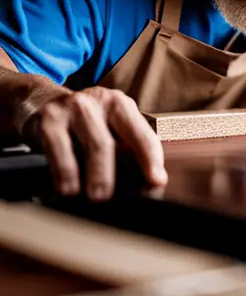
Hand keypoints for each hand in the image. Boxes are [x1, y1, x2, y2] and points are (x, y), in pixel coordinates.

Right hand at [21, 87, 166, 200]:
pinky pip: (59, 148)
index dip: (151, 160)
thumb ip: (128, 148)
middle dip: (121, 172)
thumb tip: (148, 183)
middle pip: (116, 140)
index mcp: (120, 105)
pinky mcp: (49, 119)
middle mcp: (99, 102)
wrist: (38, 99)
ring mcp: (73, 108)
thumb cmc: (83, 120)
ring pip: (92, 144)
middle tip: (126, 196)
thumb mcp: (108, 125)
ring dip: (97, 174)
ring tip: (99, 196)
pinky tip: (69, 188)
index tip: (156, 181)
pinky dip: (66, 172)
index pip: (142, 134)